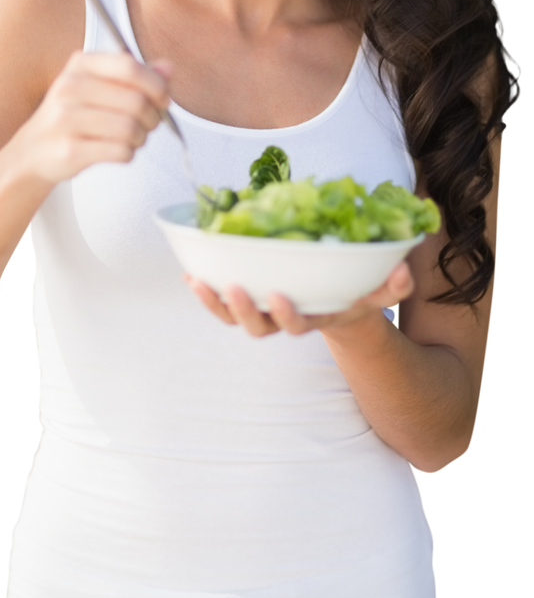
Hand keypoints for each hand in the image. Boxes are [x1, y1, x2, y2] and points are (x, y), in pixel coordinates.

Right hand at [16, 51, 172, 184]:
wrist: (34, 150)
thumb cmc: (73, 116)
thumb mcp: (100, 87)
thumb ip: (135, 76)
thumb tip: (168, 68)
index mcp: (81, 65)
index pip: (130, 67)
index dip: (156, 85)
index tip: (163, 99)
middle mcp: (70, 87)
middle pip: (136, 101)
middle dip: (152, 117)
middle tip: (148, 125)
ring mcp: (66, 119)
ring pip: (130, 129)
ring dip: (140, 138)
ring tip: (132, 139)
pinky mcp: (70, 149)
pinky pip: (120, 151)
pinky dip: (128, 153)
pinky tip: (118, 150)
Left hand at [183, 260, 414, 336]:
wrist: (334, 302)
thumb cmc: (354, 293)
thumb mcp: (377, 292)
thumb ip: (393, 285)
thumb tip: (405, 271)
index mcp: (312, 319)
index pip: (296, 325)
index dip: (285, 315)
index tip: (277, 296)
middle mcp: (282, 321)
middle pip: (258, 326)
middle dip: (245, 311)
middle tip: (234, 288)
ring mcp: (261, 313)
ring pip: (233, 317)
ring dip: (215, 302)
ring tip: (199, 282)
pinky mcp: (246, 301)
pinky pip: (221, 303)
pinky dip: (205, 292)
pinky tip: (191, 274)